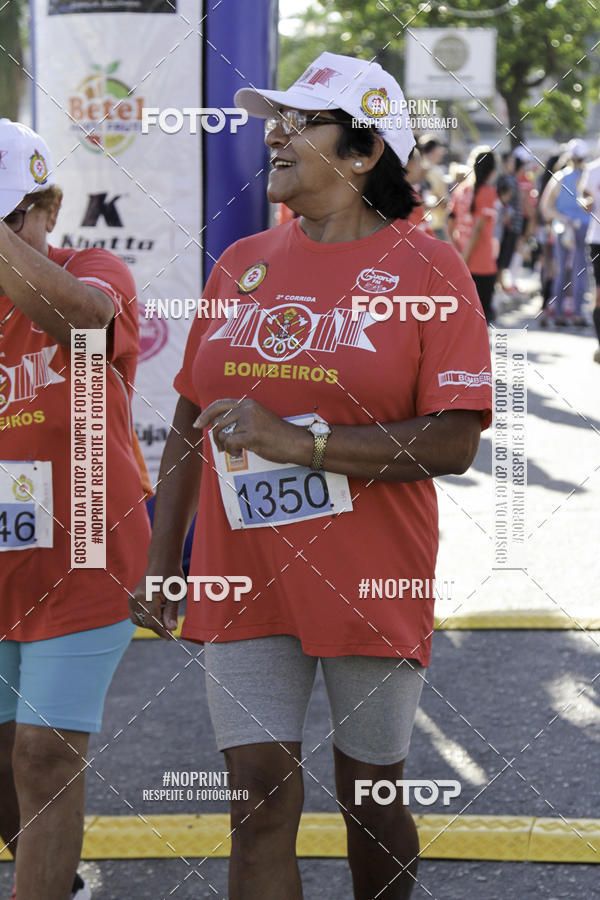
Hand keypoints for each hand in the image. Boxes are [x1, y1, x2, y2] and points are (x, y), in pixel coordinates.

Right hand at [129, 566, 183, 639]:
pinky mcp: (132, 598)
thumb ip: (172, 612)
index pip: (153, 622)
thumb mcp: (175, 594)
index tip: (172, 638)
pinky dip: (147, 616)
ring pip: (140, 620)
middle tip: (170, 624)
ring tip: (165, 610)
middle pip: (145, 623)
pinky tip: (159, 608)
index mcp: (146, 597)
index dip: (163, 632)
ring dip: (152, 622)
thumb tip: (171, 629)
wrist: (162, 561)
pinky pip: (137, 614)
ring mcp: (132, 598)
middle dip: (158, 627)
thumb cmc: (171, 575)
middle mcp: (136, 598)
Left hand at [193, 397, 309, 464]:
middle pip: (217, 422)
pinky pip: (229, 443)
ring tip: (234, 450)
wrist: (297, 442)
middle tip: (221, 447)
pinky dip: (231, 451)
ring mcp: (249, 421)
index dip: (205, 414)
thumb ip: (241, 419)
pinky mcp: (251, 435)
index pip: (219, 404)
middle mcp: (247, 409)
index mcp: (248, 403)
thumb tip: (217, 427)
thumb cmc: (278, 435)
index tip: (198, 424)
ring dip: (224, 445)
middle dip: (215, 437)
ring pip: (222, 433)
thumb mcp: (258, 419)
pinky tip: (240, 453)